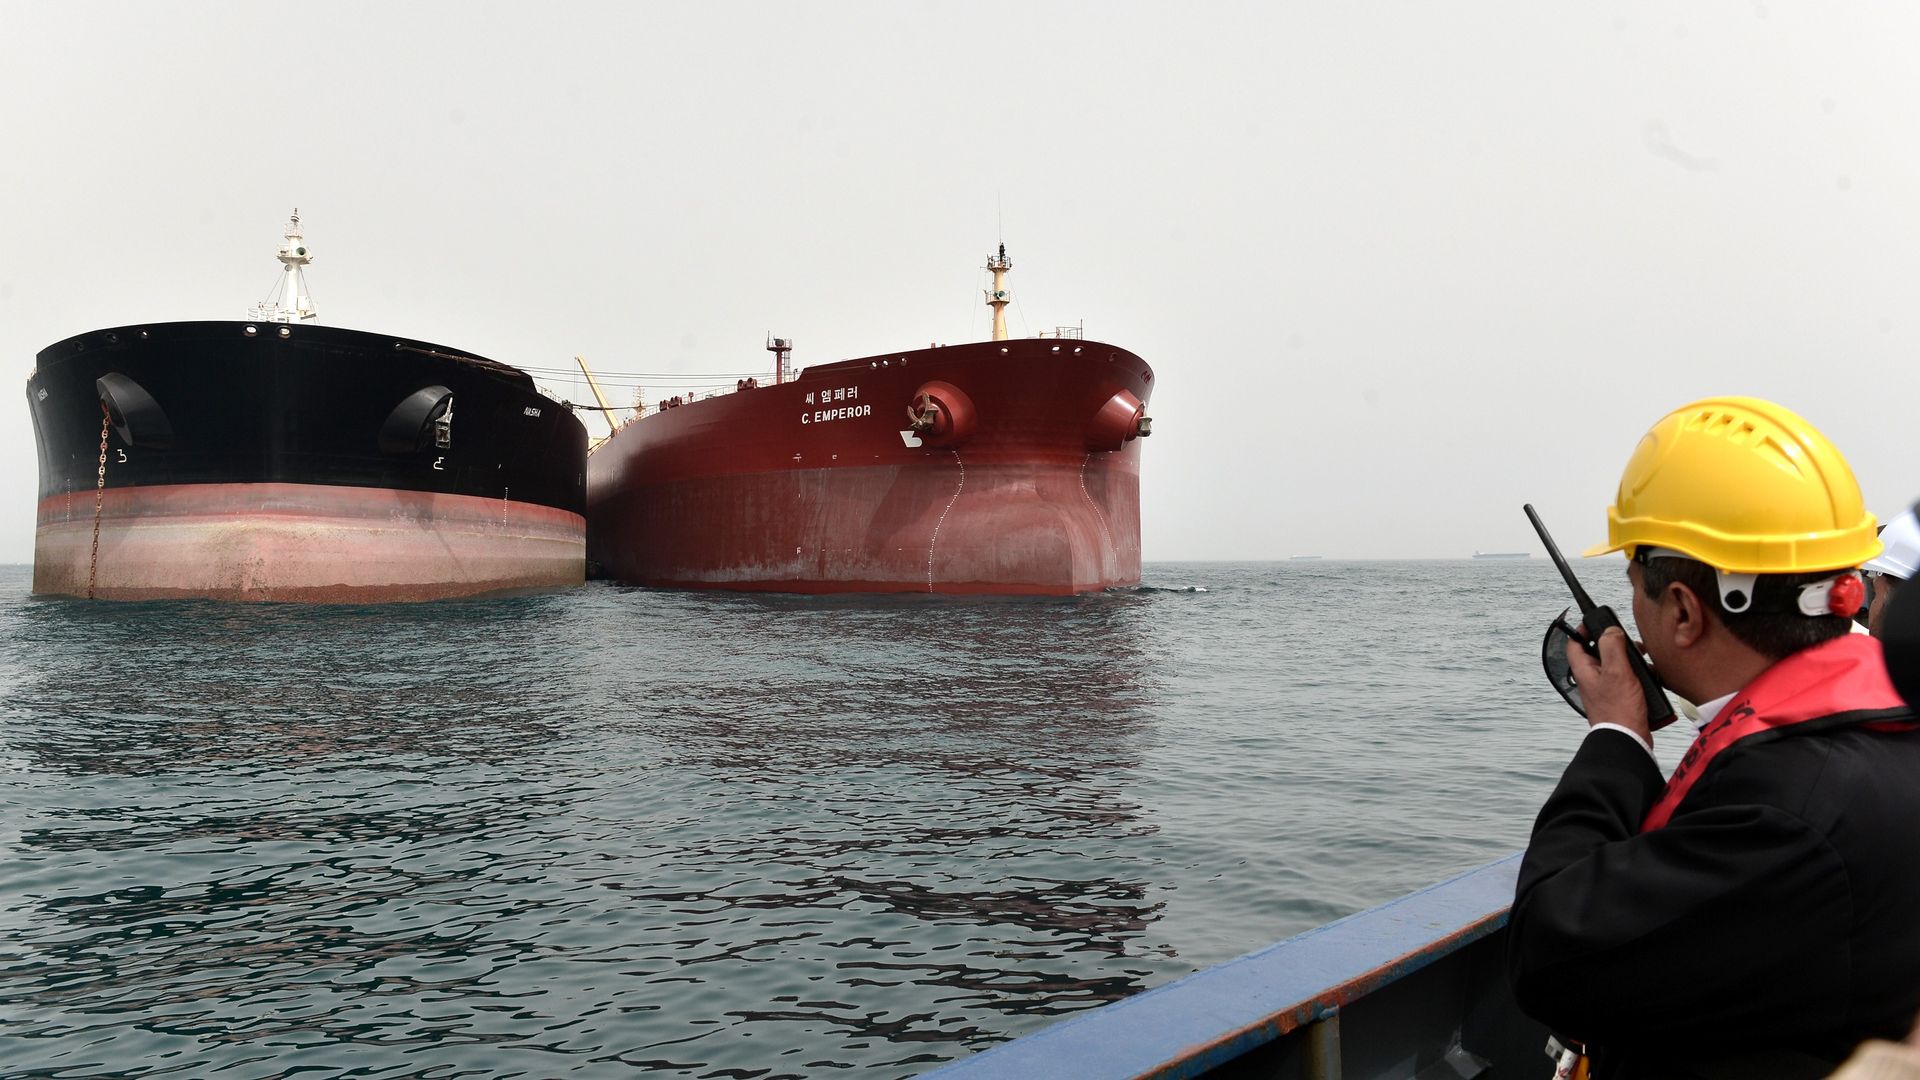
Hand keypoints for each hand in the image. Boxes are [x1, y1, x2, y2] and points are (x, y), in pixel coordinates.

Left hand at [1565, 625, 1652, 742]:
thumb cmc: (1618, 709)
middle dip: (1614, 643)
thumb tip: (1609, 630)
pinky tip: (1649, 676)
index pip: (1575, 643)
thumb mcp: (1616, 671)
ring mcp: (1604, 688)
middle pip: (1598, 651)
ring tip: (1643, 659)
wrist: (1628, 738)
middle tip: (1629, 641)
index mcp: (1584, 670)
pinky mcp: (1618, 697)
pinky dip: (1636, 675)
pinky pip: (1626, 679)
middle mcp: (1591, 678)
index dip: (1583, 629)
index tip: (1595, 620)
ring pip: (1614, 665)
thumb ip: (1611, 646)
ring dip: (1629, 659)